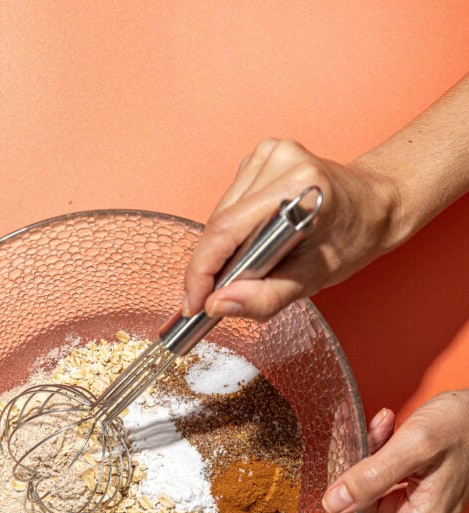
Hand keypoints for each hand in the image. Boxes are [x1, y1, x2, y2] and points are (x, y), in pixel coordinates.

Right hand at [183, 138, 400, 321]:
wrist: (374, 206)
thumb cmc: (351, 240)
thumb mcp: (311, 280)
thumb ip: (263, 298)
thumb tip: (216, 305)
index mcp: (299, 186)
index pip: (226, 230)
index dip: (201, 272)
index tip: (192, 304)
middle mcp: (281, 160)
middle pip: (219, 223)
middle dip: (212, 265)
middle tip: (219, 296)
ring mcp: (269, 152)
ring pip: (219, 214)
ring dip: (223, 248)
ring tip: (252, 264)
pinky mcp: (262, 155)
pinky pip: (229, 203)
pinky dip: (233, 231)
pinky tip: (256, 239)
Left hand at [324, 390, 468, 512]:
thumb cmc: (460, 426)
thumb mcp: (415, 445)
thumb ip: (372, 475)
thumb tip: (332, 505)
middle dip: (352, 478)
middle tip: (368, 440)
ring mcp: (411, 511)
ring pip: (362, 493)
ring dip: (364, 458)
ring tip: (384, 428)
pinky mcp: (408, 495)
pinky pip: (374, 481)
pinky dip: (374, 454)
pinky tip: (385, 429)